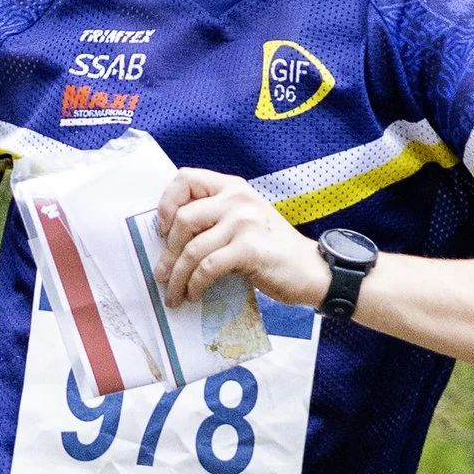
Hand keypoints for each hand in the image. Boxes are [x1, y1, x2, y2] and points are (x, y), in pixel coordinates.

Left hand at [155, 167, 330, 310]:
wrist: (310, 270)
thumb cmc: (270, 249)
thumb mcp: (242, 221)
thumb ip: (212, 218)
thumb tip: (166, 239)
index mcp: (232, 187)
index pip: (185, 179)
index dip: (166, 203)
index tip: (162, 231)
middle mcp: (238, 199)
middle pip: (183, 219)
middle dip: (168, 252)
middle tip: (163, 275)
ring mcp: (245, 222)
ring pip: (193, 248)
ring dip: (178, 277)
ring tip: (174, 294)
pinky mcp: (250, 248)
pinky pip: (208, 267)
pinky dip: (195, 284)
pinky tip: (194, 294)